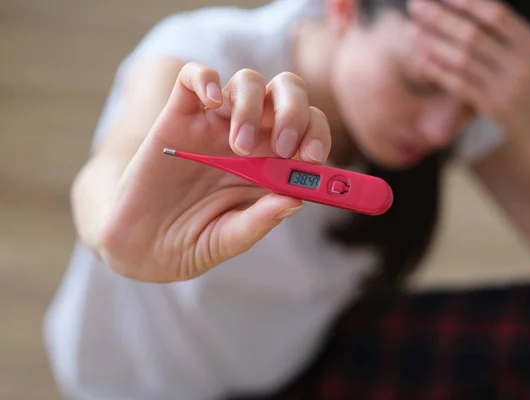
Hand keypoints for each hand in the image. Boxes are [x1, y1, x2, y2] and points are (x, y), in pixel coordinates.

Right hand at [99, 63, 330, 281]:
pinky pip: (193, 77)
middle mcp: (248, 140)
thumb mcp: (227, 241)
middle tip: (284, 146)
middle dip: (295, 111)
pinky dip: (206, 78)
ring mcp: (213, 126)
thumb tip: (297, 200)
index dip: (318, 136)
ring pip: (247, 82)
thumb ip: (258, 222)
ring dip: (252, 104)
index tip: (312, 158)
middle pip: (286, 95)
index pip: (308, 131)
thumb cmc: (189, 243)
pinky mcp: (177, 117)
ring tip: (238, 146)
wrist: (138, 247)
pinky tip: (212, 102)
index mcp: (269, 167)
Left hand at [408, 0, 529, 133]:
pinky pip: (457, 84)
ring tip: (412, 30)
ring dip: (433, 43)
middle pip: (472, 35)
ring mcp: (505, 87)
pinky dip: (437, 69)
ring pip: (461, 60)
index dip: (467, 3)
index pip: (496, 15)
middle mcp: (520, 64)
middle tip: (415, 6)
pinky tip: (420, 57)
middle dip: (440, 18)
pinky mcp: (491, 106)